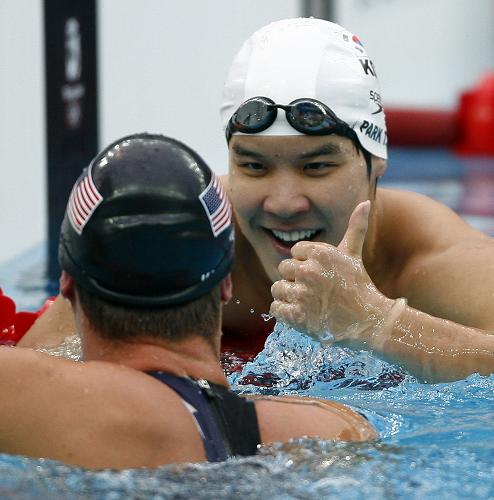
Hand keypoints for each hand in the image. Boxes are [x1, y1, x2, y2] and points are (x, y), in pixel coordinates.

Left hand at [270, 201, 393, 344]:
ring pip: (277, 288)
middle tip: (313, 289)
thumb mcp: (354, 254)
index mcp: (320, 253)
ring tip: (308, 301)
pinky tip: (302, 313)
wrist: (368, 321)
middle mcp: (309, 271)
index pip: (294, 251)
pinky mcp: (297, 316)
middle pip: (282, 269)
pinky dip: (285, 312)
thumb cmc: (359, 285)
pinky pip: (275, 308)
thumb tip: (365, 202)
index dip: (305, 262)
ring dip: (289, 296)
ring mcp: (302, 294)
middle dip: (295, 278)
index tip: (319, 273)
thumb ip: (355, 227)